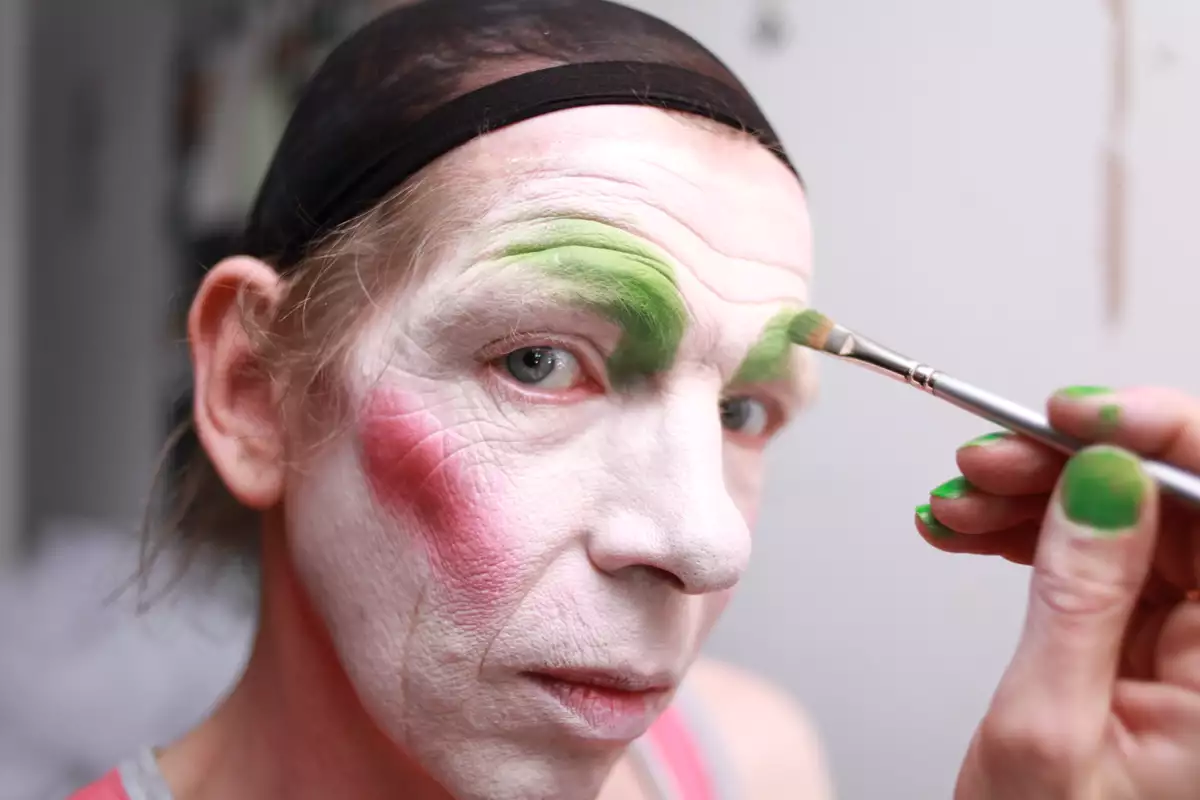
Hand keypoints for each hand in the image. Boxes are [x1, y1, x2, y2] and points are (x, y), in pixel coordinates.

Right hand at [915, 386, 1199, 798]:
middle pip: (1177, 501)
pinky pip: (1100, 555)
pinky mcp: (1150, 642)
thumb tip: (1104, 475)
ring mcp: (1196, 644)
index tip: (1071, 413)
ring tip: (956, 506)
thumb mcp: (1045, 730)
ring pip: (1131, 517)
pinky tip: (970, 530)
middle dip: (1072, 462)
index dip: (1165, 435)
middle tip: (983, 463)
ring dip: (1037, 495)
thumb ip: (1080, 596)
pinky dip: (1031, 532)